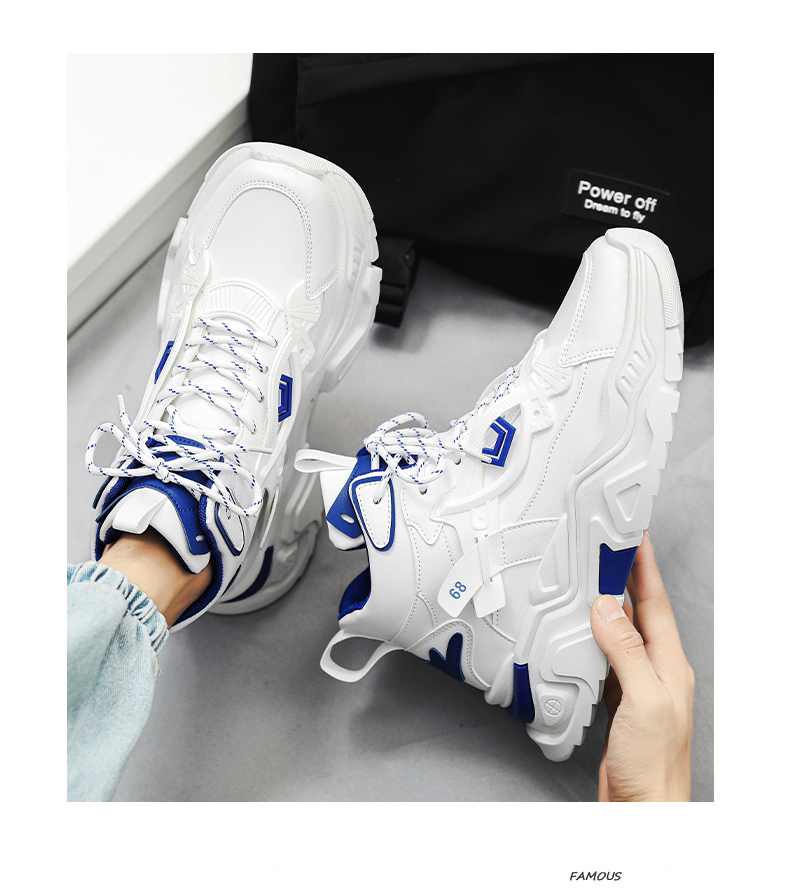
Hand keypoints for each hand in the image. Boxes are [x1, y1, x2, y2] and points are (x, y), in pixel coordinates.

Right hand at [590, 531, 693, 800]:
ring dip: (609, 604)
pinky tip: (583, 632)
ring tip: (594, 579)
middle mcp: (657, 670)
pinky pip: (607, 656)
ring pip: (622, 632)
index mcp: (669, 665)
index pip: (656, 603)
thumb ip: (627, 652)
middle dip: (627, 577)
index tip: (635, 538)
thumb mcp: (644, 701)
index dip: (644, 568)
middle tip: (609, 548)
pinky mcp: (620, 701)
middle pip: (640, 612)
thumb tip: (606, 609)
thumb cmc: (652, 765)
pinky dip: (594, 636)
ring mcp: (639, 685)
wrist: (644, 808)